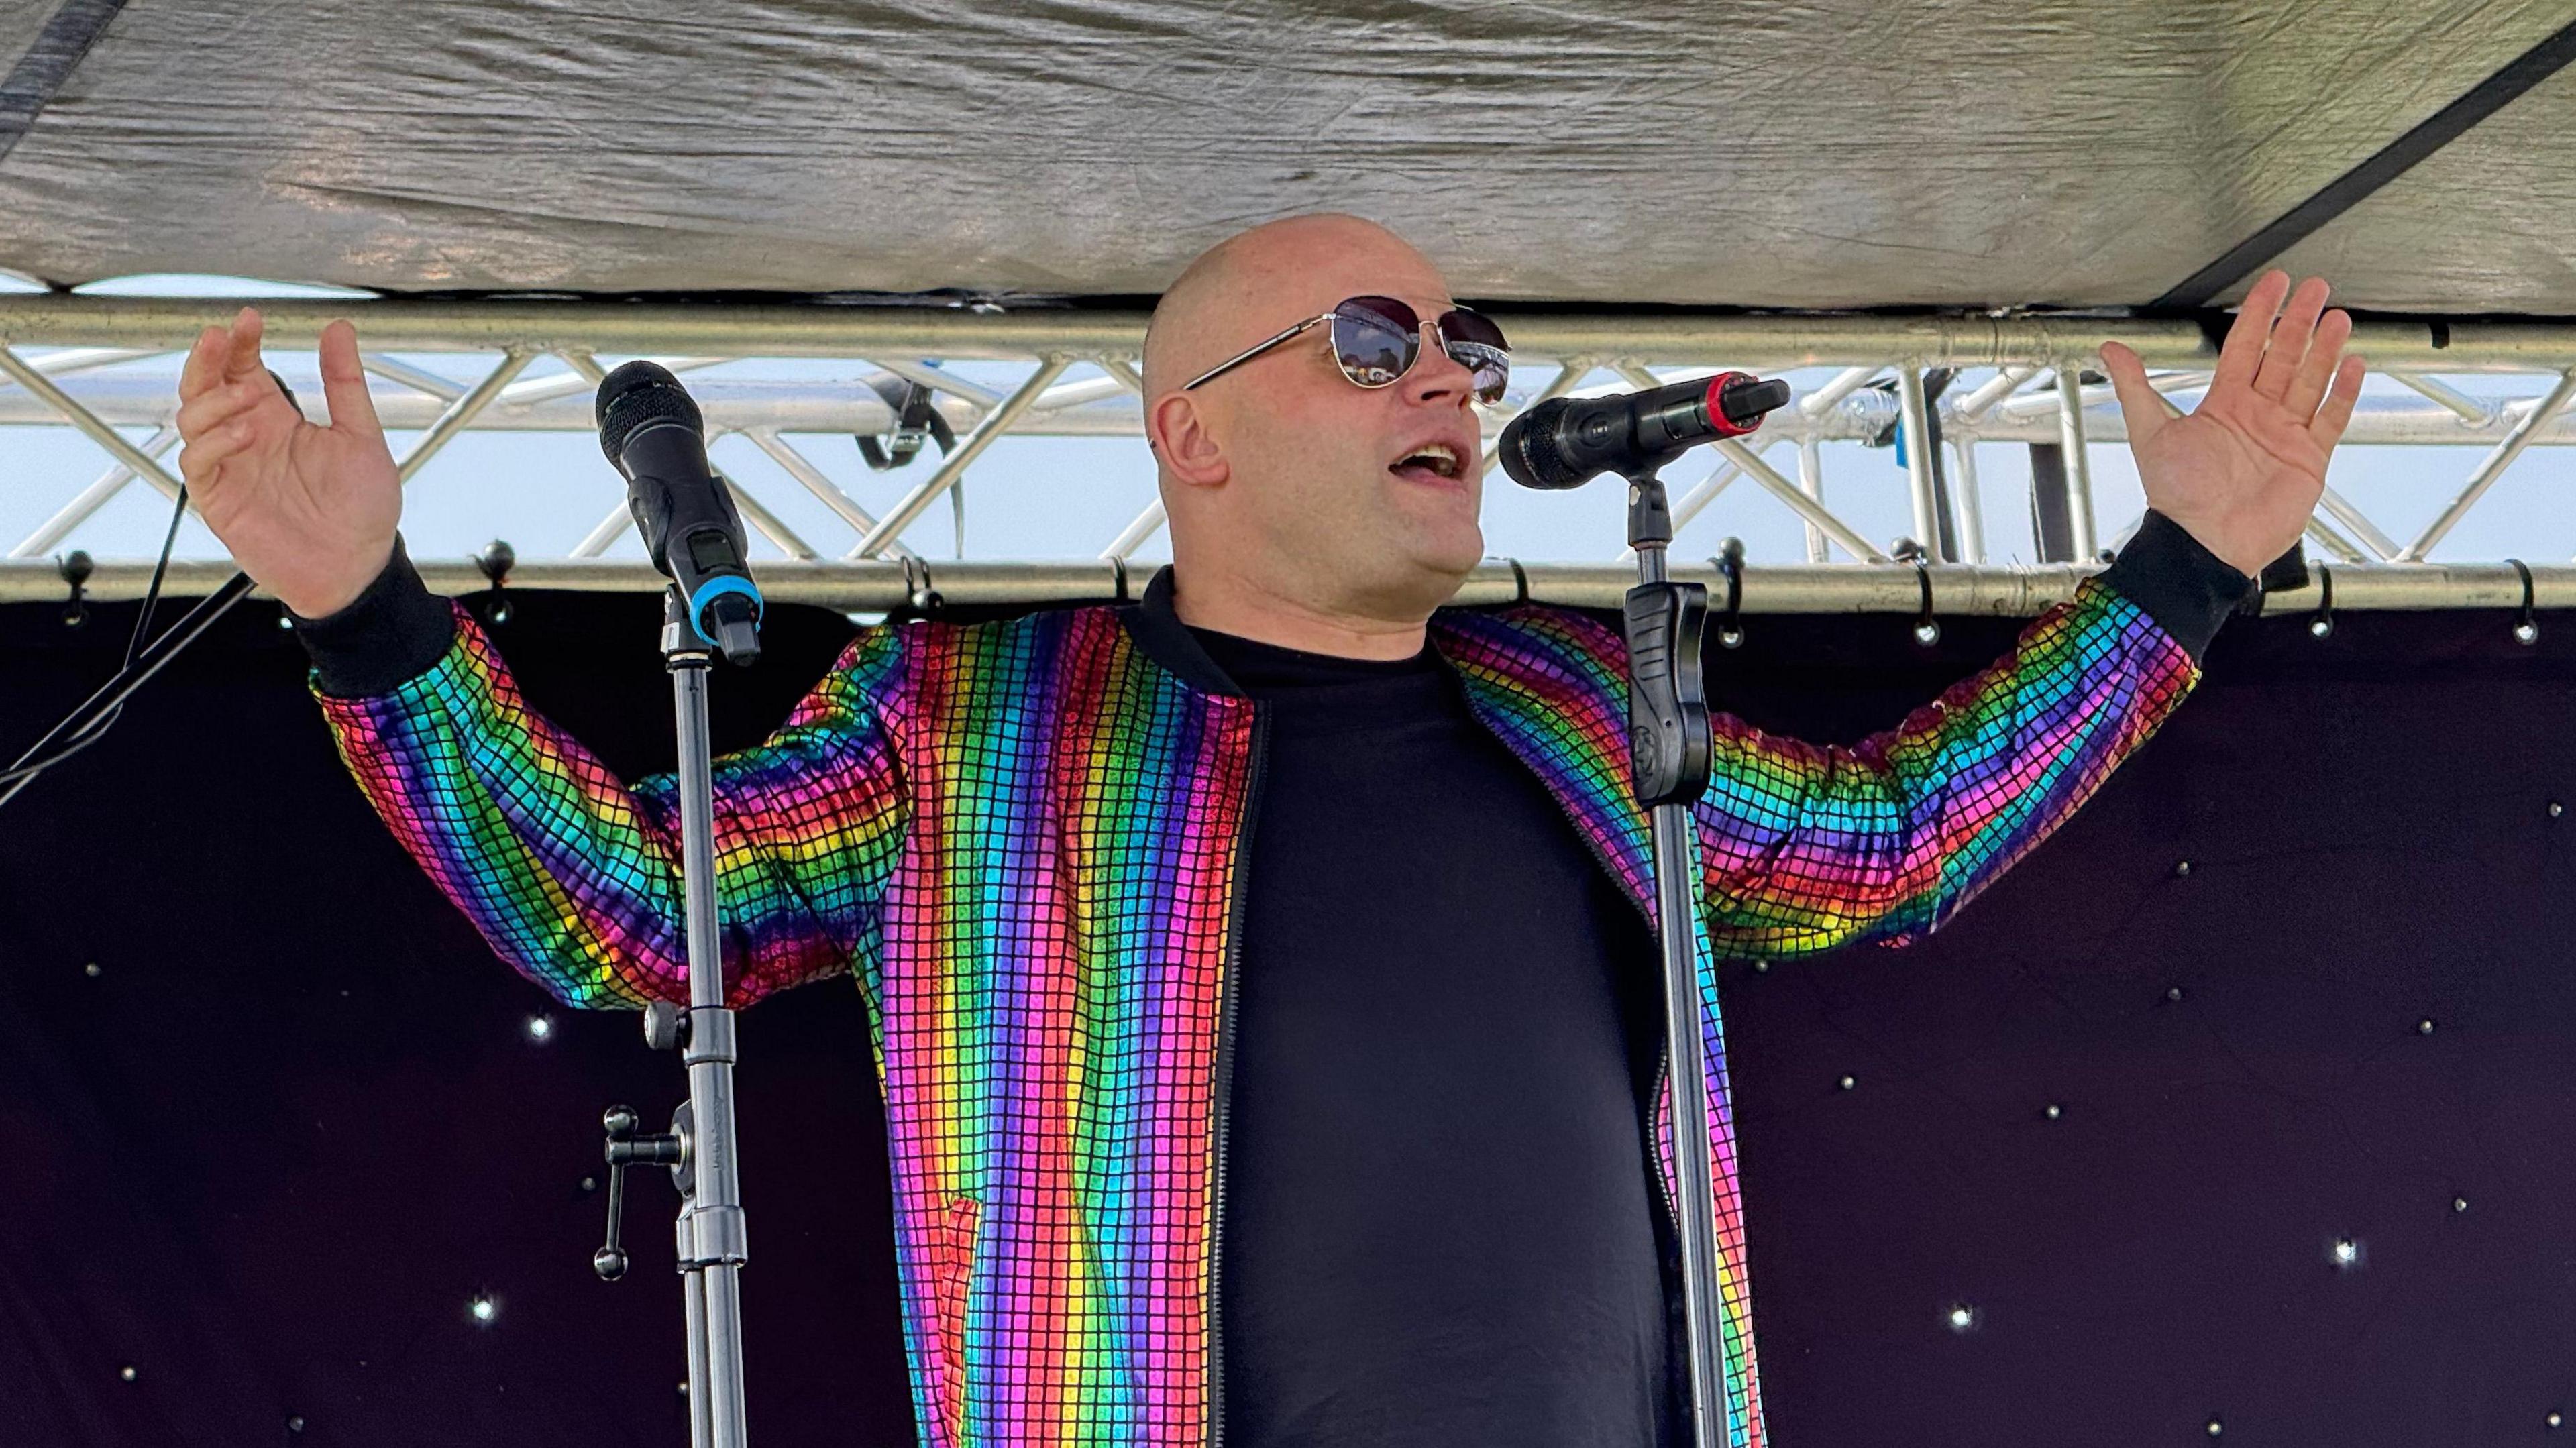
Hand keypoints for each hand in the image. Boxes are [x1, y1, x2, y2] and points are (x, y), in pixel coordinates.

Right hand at [176, 308, 399, 617]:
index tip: (251, 319)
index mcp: (277, 418)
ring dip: (213, 399)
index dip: (240, 342)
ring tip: (247, 396)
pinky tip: (245, 434)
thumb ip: (345, 383)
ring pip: (191, 417)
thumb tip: (339, 328)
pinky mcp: (219, 499)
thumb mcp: (361, 435)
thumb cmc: (362, 508)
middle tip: (221, 336)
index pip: (244, 367)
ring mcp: (230, 467)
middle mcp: (246, 437)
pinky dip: (213, 442)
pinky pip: (197, 462)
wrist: (358, 567)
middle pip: (205, 385)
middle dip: (208, 358)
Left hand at [2101, 270, 2363, 577]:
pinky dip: (2343, 393)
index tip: (2275, 284)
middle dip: (2299, 321)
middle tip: (2316, 287)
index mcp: (2223, 406)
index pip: (2245, 347)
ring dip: (2325, 349)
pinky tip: (2354, 365)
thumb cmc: (2176, 495)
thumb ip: (2134, 387)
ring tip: (2338, 317)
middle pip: (2283, 357)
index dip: (2260, 313)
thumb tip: (2109, 349)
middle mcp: (2257, 416)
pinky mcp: (2308, 459)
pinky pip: (2330, 419)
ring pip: (2310, 381)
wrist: (2203, 542)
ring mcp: (2285, 435)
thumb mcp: (2150, 431)